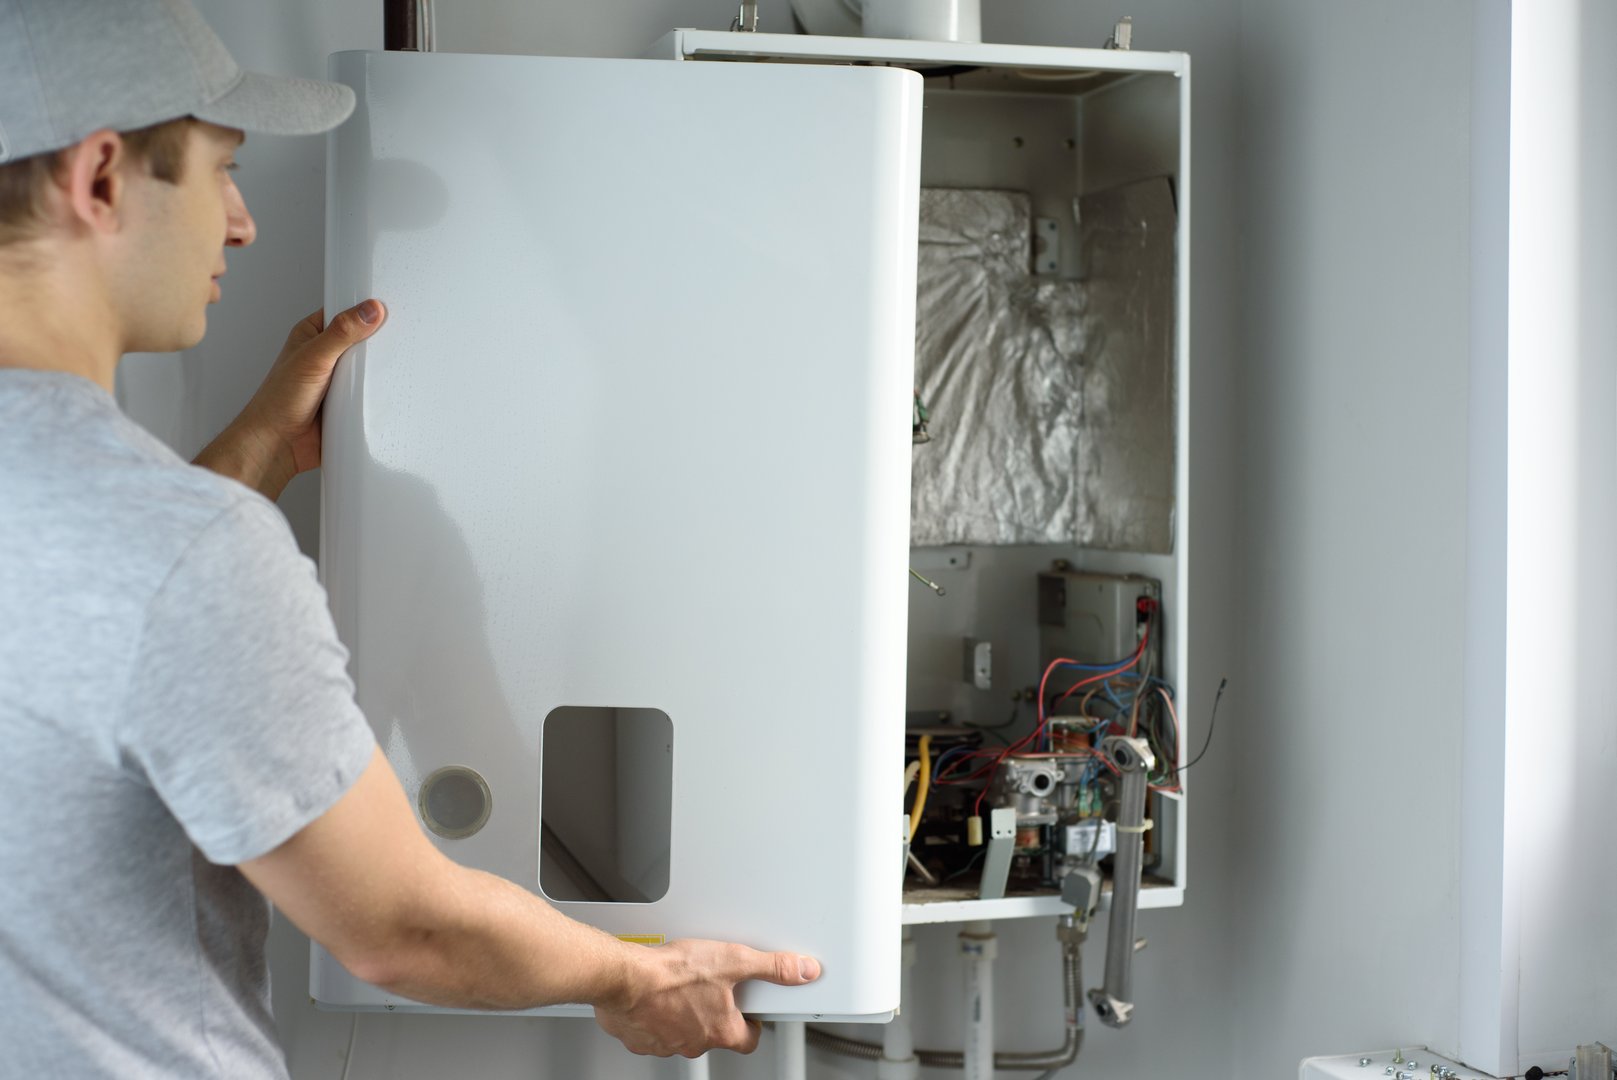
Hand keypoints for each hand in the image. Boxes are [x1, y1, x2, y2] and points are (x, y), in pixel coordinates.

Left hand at [194, 300, 386, 500]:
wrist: (279, 445)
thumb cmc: (278, 402)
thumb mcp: (313, 358)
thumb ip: (341, 333)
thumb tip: (369, 310)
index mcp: (313, 335)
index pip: (346, 312)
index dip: (366, 309)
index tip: (388, 309)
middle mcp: (327, 355)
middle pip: (363, 341)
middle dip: (378, 343)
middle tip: (396, 340)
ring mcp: (340, 379)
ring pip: (370, 368)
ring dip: (378, 372)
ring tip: (394, 367)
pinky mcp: (349, 402)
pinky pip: (371, 393)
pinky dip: (379, 394)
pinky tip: (388, 392)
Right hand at [594, 940, 820, 1057]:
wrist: (624, 977)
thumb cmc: (671, 973)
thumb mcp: (733, 960)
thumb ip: (772, 967)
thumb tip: (803, 970)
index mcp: (720, 1029)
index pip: (748, 1039)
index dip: (753, 1025)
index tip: (752, 1013)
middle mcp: (694, 1042)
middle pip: (714, 1034)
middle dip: (715, 1013)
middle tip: (711, 988)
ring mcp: (665, 1043)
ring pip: (683, 1033)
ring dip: (684, 1014)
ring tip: (681, 986)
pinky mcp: (639, 1037)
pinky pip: (653, 1031)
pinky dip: (655, 1015)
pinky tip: (655, 994)